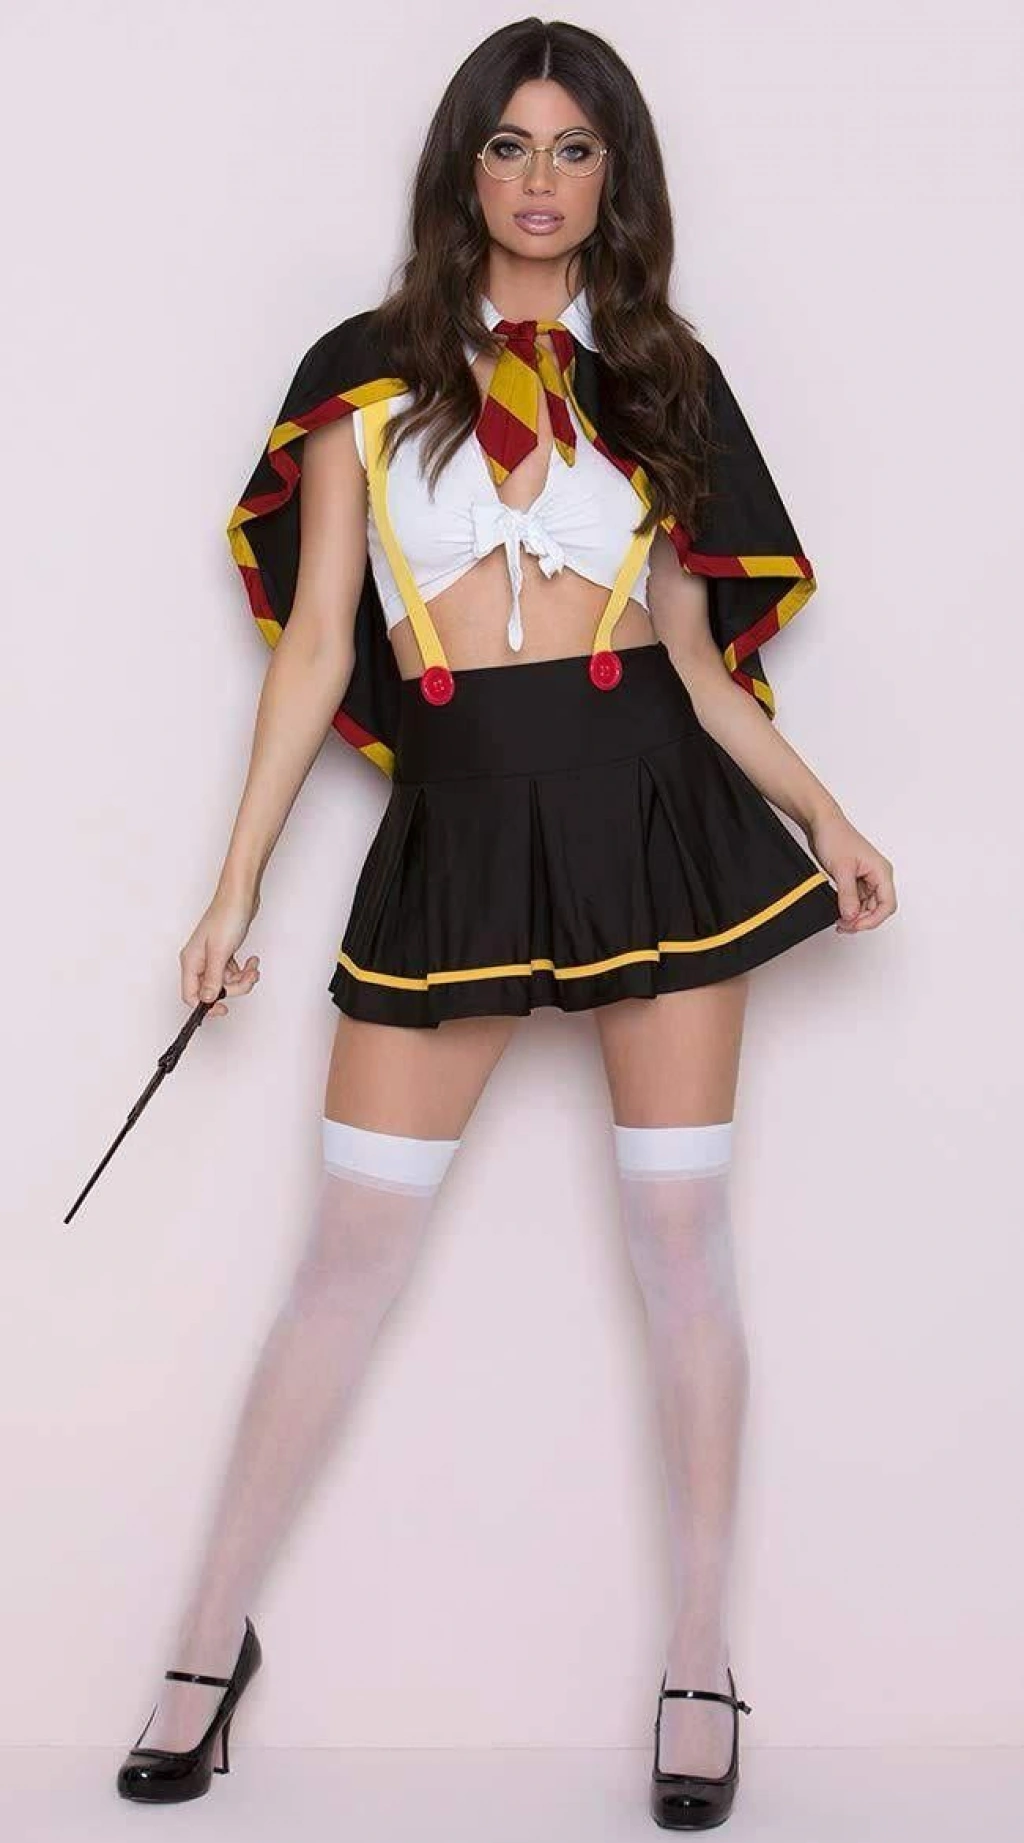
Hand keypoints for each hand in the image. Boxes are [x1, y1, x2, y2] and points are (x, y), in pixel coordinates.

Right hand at [180, 888, 261, 1017]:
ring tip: (252, 968)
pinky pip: (232, 972)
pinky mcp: (224, 952)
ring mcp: (212, 957)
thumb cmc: (227, 916)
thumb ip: (213, 979)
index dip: (206, 1006)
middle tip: (247, 979)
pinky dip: (244, 971)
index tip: (223, 1008)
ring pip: (225, 982)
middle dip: (234, 988)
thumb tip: (207, 999)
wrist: (240, 896)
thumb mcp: (220, 952)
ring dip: (242, 979)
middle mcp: (199, 961)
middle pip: (212, 990)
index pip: (191, 995)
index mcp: (191, 961)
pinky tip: (252, 961)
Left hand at [806, 809, 896, 932]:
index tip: (855, 925)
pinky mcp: (855, 879)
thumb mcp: (841, 869)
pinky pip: (857, 900)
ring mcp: (866, 878)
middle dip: (862, 920)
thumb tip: (852, 916)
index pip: (887, 905)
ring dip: (855, 916)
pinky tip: (839, 912)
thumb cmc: (835, 836)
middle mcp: (877, 876)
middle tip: (844, 925)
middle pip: (878, 908)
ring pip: (867, 906)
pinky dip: (849, 909)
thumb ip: (848, 895)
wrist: (821, 824)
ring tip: (840, 921)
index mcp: (881, 871)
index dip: (873, 920)